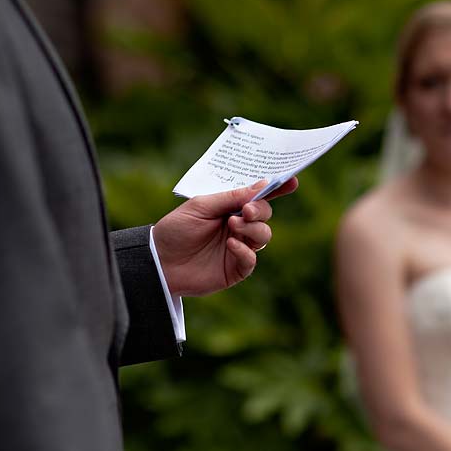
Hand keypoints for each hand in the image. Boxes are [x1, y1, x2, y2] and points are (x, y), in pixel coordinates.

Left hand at [152, 177, 297, 296]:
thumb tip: (262, 185)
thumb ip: (231, 197)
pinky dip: (245, 251)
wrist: (159, 260)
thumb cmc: (176, 229)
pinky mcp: (235, 269)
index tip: (292, 181)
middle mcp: (238, 226)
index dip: (276, 189)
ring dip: (252, 228)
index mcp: (230, 208)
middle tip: (244, 210)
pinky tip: (231, 244)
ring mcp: (239, 247)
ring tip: (231, 226)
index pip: (257, 197)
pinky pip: (252, 259)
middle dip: (259, 210)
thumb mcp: (201, 206)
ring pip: (264, 235)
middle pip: (265, 214)